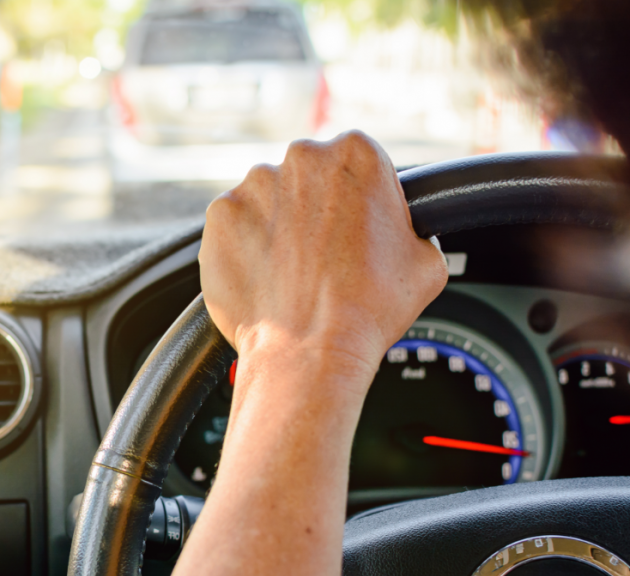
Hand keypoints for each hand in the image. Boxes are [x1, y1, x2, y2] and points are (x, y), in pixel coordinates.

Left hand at [199, 131, 447, 382]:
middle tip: (322, 255)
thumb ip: (411, 227)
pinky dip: (243, 248)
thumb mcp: (426, 261)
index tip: (354, 227)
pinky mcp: (219, 217)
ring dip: (276, 227)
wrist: (311, 350)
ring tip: (291, 273)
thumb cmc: (368, 309)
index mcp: (356, 154)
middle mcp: (301, 158)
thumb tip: (404, 234)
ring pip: (266, 201)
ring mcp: (253, 186)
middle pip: (307, 178)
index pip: (355, 164)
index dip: (357, 201)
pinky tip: (264, 276)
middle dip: (312, 210)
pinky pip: (232, 227)